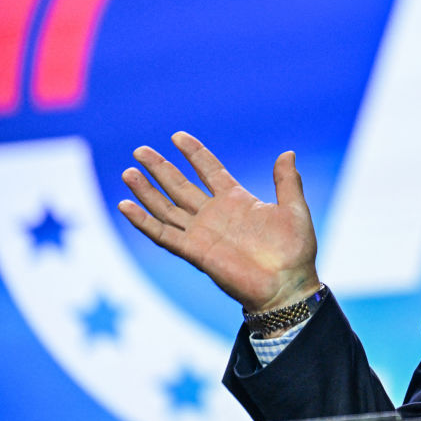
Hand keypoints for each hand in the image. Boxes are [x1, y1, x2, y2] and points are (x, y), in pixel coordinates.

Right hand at [119, 131, 319, 313]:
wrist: (287, 285)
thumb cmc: (295, 250)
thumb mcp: (294, 209)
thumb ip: (287, 181)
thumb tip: (288, 152)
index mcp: (237, 200)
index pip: (209, 170)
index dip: (194, 153)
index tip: (177, 136)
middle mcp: (215, 214)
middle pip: (180, 185)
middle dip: (161, 168)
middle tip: (140, 150)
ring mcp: (202, 232)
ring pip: (166, 207)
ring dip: (146, 191)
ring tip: (128, 171)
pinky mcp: (194, 251)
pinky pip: (163, 234)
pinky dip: (143, 221)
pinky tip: (125, 206)